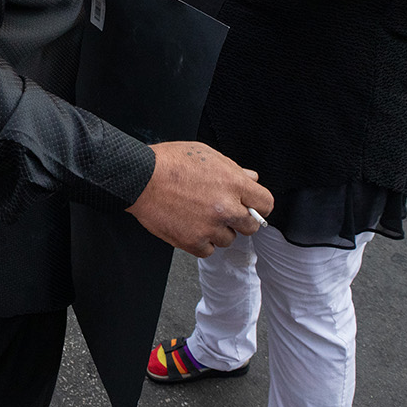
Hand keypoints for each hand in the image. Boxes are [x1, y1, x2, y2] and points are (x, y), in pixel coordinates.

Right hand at [127, 141, 273, 257]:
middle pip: (251, 227)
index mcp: (233, 183)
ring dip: (218, 231)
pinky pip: (208, 251)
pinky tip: (190, 227)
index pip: (266, 203)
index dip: (259, 205)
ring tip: (199, 216)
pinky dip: (201, 242)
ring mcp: (210, 227)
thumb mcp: (207, 155)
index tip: (252, 207)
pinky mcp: (193, 242)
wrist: (140, 178)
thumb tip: (250, 178)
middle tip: (223, 212)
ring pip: (228, 240)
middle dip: (240, 220)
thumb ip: (232, 168)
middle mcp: (226, 208)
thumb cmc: (169, 162)